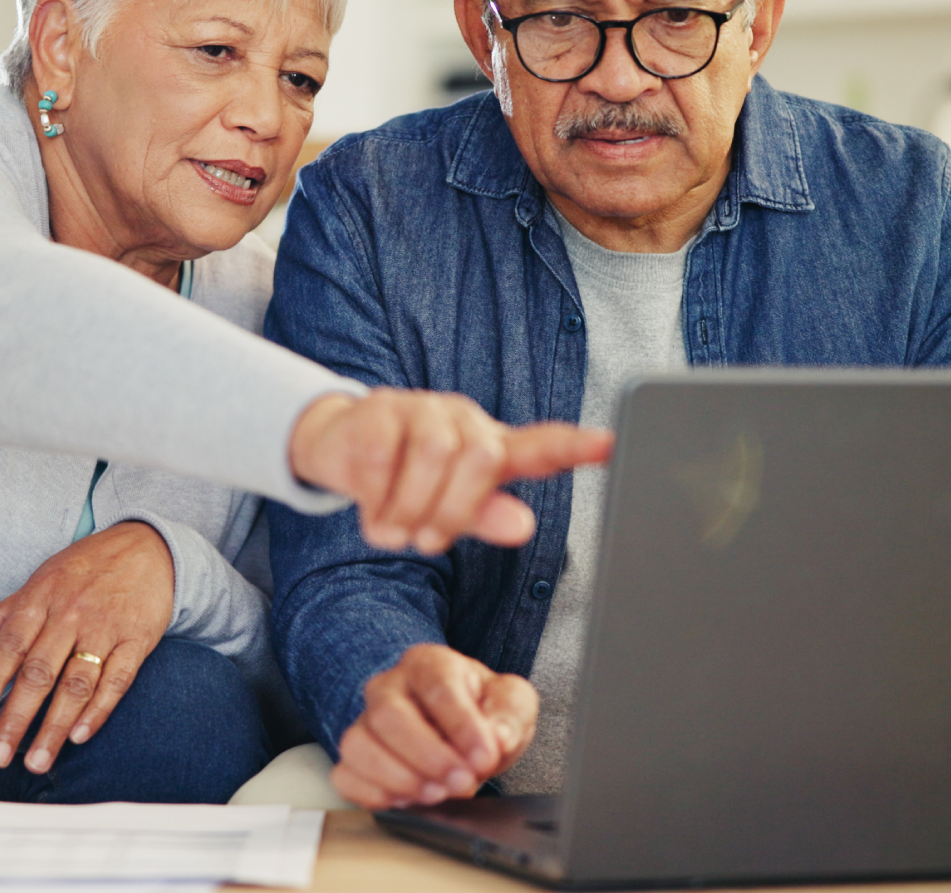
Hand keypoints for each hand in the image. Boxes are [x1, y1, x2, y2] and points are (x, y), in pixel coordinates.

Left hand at [0, 521, 173, 772]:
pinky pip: (117, 680)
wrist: (147, 547)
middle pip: (40, 672)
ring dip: (55, 726)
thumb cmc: (85, 569)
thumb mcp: (40, 582)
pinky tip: (80, 736)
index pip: (10, 643)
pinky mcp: (137, 641)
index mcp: (41, 599)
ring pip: (77, 684)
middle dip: (17, 717)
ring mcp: (106, 630)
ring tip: (36, 761)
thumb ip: (1, 617)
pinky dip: (99, 710)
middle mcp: (71, 615)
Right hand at [289, 389, 612, 553]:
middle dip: (453, 511)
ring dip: (411, 507)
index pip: (542, 444)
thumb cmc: (409, 482)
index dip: (576, 446)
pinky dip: (377, 497)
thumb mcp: (449, 509)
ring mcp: (421, 408)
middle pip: (482, 457)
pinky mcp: (379, 409)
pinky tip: (372, 511)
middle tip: (427, 541)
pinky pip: (385, 456)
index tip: (610, 445)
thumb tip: (524, 525)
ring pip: (434, 454)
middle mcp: (463, 420)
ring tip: (394, 531)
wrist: (340, 449)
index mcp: (491, 446)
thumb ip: (485, 516)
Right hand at [331, 643, 536, 809]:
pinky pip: (345, 776)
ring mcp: (366, 722)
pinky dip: (372, 794)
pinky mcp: (355, 758)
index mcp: (429, 663)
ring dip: (399, 777)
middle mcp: (389, 687)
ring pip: (358, 745)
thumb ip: (509, 713)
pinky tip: (406, 801)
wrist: (461, 732)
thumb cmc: (482, 711)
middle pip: (389, 715)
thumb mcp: (512, 703)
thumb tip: (497, 737)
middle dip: (428, 756)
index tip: (485, 757)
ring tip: (436, 794)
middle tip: (462, 782)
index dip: (461, 725)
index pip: (437, 686)